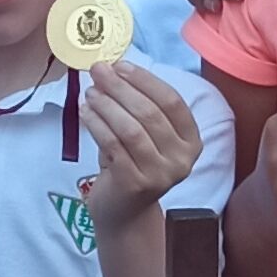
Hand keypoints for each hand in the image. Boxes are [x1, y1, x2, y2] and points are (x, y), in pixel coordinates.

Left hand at [77, 56, 201, 223]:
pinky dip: (97, 125)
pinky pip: (113, 146)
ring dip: (107, 106)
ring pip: (131, 129)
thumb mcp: (146, 135)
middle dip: (121, 88)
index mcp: (191, 141)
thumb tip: (112, 68)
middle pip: (150, 113)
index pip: (172, 102)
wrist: (124, 210)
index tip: (120, 65)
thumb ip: (138, 105)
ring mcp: (160, 174)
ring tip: (90, 92)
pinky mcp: (135, 184)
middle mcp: (182, 159)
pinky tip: (85, 113)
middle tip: (98, 72)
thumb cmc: (133, 163)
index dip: (145, 80)